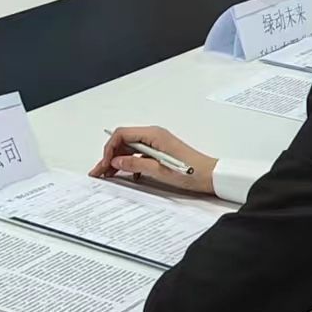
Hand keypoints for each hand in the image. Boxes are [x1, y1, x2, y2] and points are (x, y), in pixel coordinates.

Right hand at [90, 126, 217, 194]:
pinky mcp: (160, 151)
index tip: (105, 164)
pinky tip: (129, 175)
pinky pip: (139, 154)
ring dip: (118, 160)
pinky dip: (130, 163)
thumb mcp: (159, 171)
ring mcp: (156, 143)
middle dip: (110, 156)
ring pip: (130, 148)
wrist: (211, 176)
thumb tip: (117, 161)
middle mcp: (153, 135)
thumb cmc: (191, 172)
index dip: (110, 149)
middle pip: (124, 141)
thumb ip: (135, 164)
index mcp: (153, 135)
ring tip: (109, 175)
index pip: (122, 134)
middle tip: (100, 172)